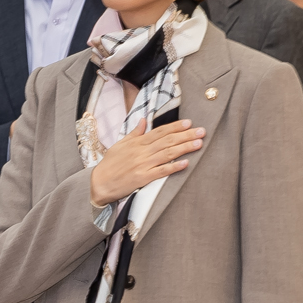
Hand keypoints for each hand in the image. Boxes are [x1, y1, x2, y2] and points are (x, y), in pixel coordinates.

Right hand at [88, 119, 204, 205]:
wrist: (100, 183)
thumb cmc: (110, 164)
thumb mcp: (121, 144)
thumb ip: (135, 133)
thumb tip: (143, 120)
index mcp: (137, 142)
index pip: (160, 132)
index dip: (175, 127)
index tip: (189, 123)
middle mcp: (142, 152)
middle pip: (167, 141)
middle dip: (186, 135)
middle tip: (201, 131)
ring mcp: (143, 165)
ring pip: (167, 154)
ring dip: (184, 148)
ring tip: (198, 144)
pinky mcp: (143, 178)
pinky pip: (161, 171)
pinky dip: (174, 167)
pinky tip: (185, 163)